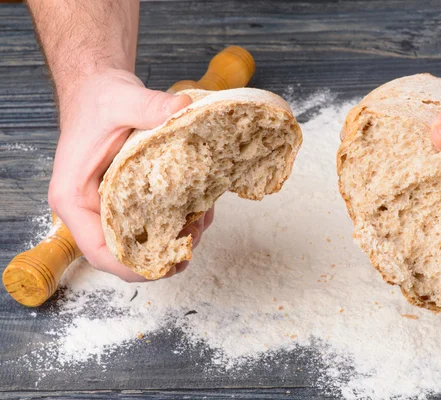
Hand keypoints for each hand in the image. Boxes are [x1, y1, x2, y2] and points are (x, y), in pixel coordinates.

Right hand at [48, 68, 211, 281]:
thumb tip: (182, 110)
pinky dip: (178, 219)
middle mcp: (90, 209)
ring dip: (176, 236)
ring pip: (143, 239)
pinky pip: (153, 220)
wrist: (99, 90)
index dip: (134, 267)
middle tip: (196, 236)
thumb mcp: (122, 99)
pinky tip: (200, 207)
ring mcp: (110, 206)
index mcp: (74, 198)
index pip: (99, 251)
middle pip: (125, 252)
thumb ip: (149, 106)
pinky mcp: (129, 199)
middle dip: (164, 253)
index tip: (170, 264)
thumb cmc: (99, 99)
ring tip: (203, 218)